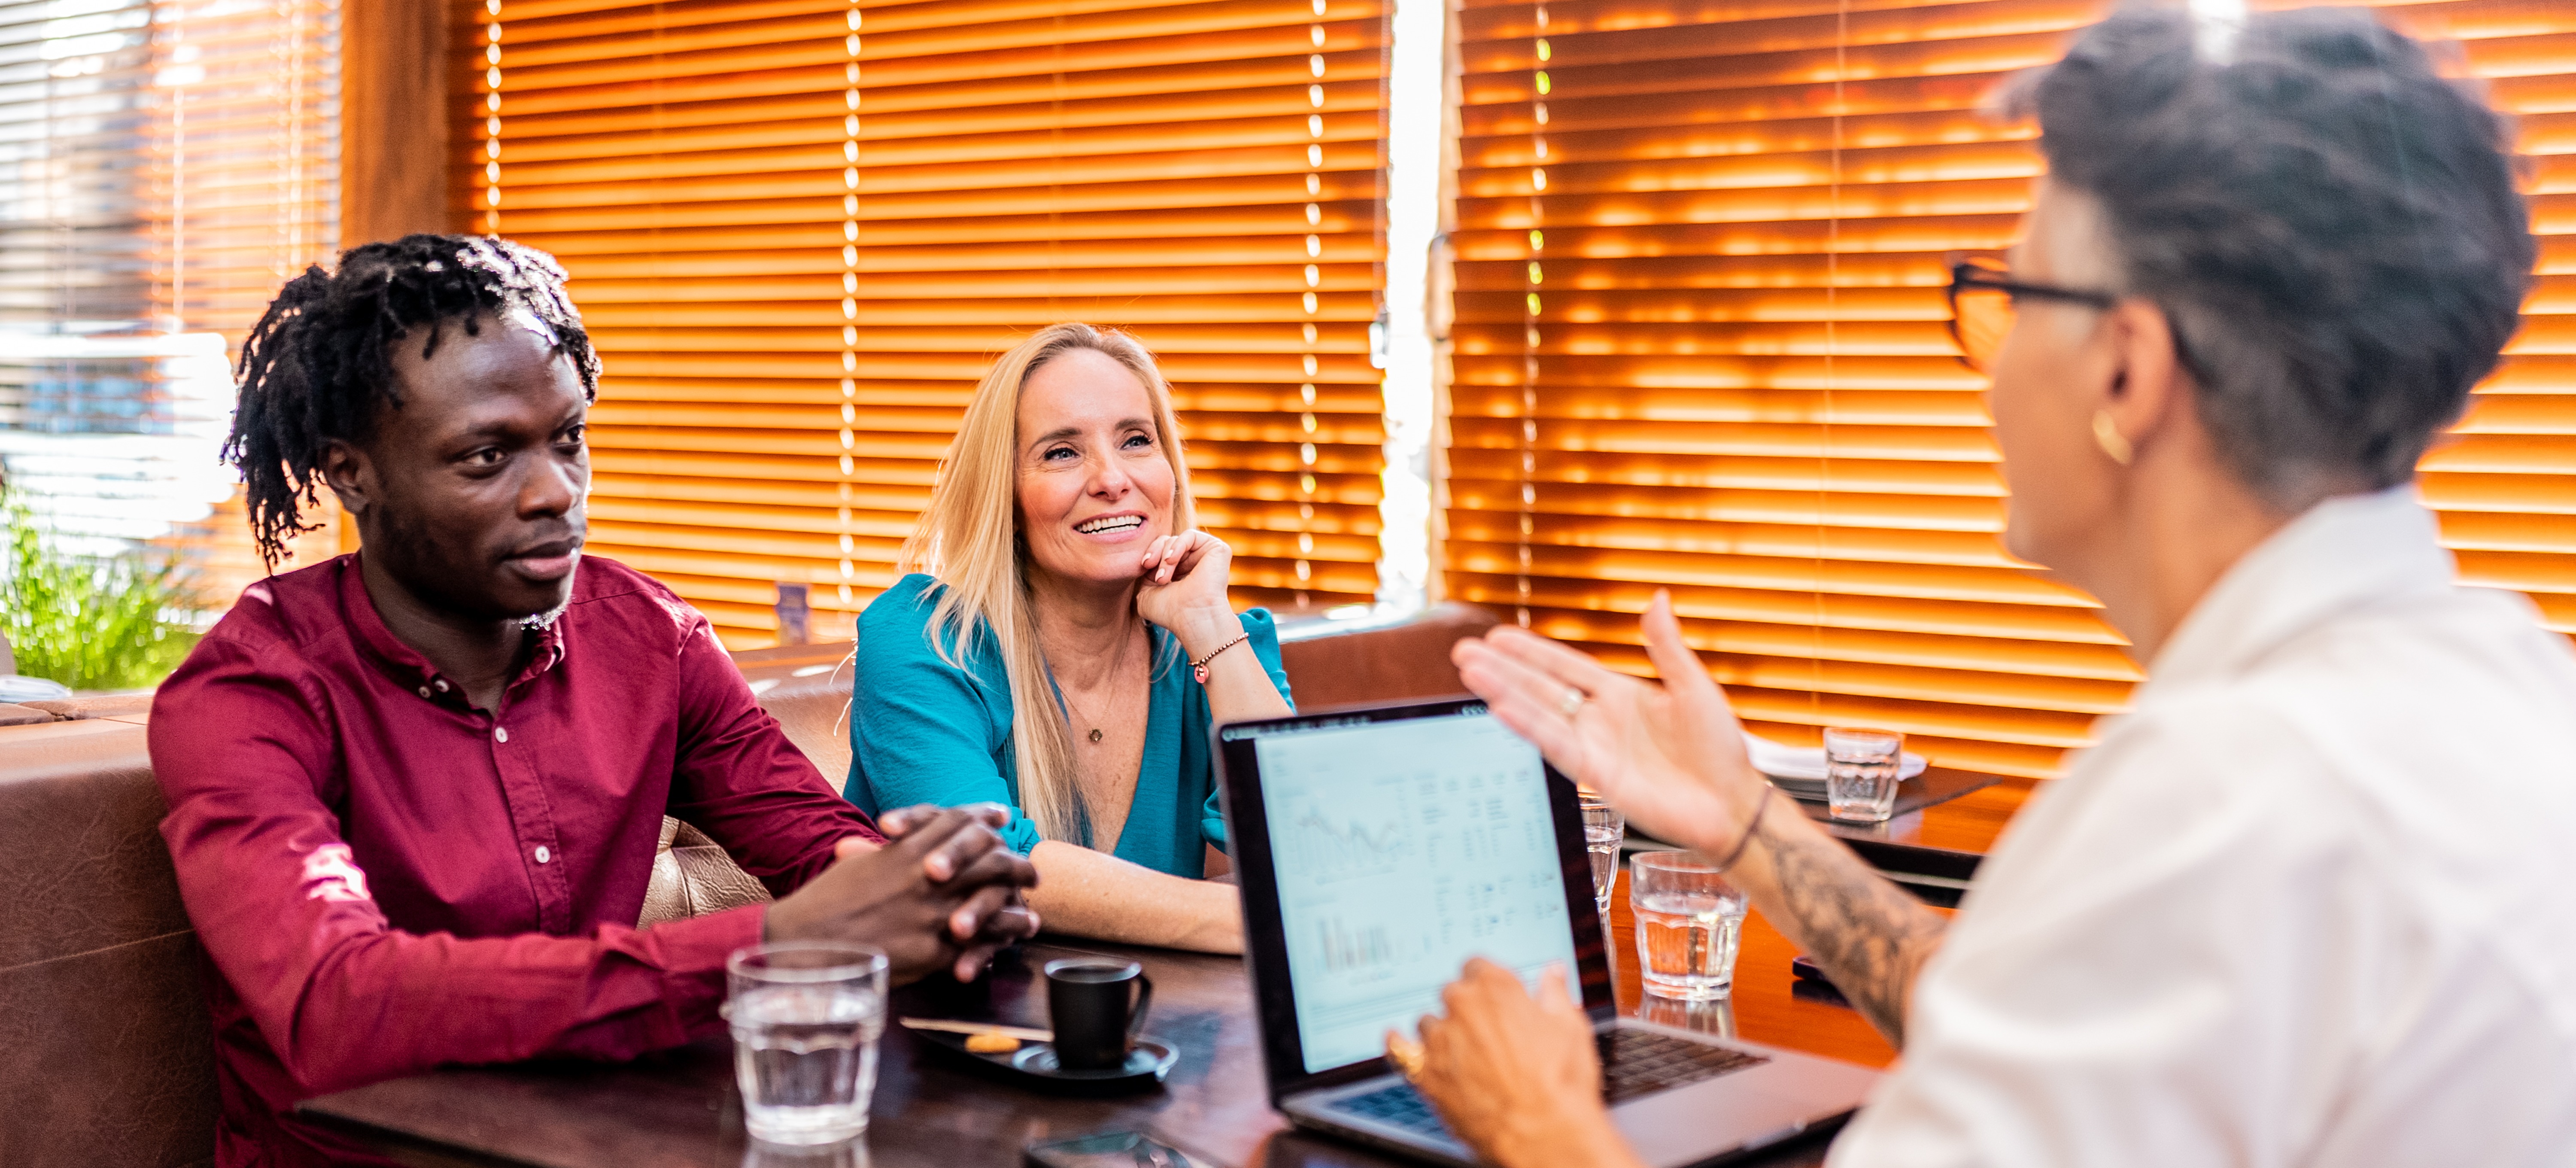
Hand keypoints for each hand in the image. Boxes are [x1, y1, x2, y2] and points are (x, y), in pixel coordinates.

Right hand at [765, 807, 1039, 983]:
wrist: (804, 943)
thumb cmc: (823, 906)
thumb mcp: (854, 867)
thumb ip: (881, 856)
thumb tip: (888, 846)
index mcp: (905, 852)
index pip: (954, 823)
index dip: (981, 817)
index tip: (1001, 817)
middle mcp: (925, 878)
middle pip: (986, 859)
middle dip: (1013, 865)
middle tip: (1030, 872)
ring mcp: (932, 914)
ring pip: (991, 902)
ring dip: (1014, 908)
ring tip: (1030, 916)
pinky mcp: (932, 951)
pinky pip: (977, 944)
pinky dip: (998, 943)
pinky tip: (1011, 944)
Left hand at [1135, 530, 1236, 649]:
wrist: (1192, 619)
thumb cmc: (1170, 612)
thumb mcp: (1145, 593)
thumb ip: (1143, 577)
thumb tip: (1144, 562)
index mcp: (1179, 571)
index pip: (1160, 550)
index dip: (1150, 554)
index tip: (1143, 565)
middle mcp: (1193, 561)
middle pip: (1166, 541)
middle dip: (1156, 554)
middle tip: (1153, 573)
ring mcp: (1205, 555)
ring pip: (1176, 539)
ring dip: (1165, 556)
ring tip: (1163, 578)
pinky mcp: (1217, 549)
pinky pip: (1190, 535)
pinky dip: (1177, 545)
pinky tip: (1171, 560)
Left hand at [1394, 961, 1640, 1167]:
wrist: (1541, 1134)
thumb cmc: (1559, 1083)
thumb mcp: (1570, 1027)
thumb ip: (1554, 993)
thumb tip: (1552, 973)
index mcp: (1495, 986)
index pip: (1476, 966)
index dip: (1485, 983)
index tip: (1492, 996)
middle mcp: (1461, 1005)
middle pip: (1451, 993)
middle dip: (1466, 1009)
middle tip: (1486, 1033)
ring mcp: (1439, 1039)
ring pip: (1428, 1022)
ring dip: (1441, 1033)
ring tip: (1464, 1055)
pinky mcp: (1424, 1072)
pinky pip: (1397, 1048)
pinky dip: (1396, 1042)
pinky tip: (1396, 1039)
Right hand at [1450, 591, 1766, 853]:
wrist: (1732, 802)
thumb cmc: (1720, 748)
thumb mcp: (1694, 686)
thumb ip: (1667, 646)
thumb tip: (1657, 598)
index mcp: (1621, 694)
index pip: (1565, 667)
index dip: (1532, 652)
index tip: (1498, 636)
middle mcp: (1600, 719)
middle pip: (1540, 687)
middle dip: (1503, 669)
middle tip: (1465, 650)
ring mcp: (1594, 746)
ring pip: (1539, 713)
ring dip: (1504, 691)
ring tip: (1470, 671)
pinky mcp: (1596, 775)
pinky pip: (1555, 746)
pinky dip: (1528, 726)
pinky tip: (1501, 708)